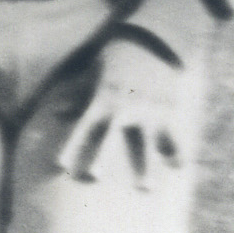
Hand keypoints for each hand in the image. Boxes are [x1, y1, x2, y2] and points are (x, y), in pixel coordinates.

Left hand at [55, 35, 191, 190]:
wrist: (150, 42)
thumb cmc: (115, 58)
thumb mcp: (92, 75)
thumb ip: (77, 96)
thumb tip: (56, 113)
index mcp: (102, 100)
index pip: (82, 127)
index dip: (70, 145)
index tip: (59, 165)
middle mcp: (124, 108)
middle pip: (109, 138)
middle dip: (100, 158)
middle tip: (91, 179)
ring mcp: (148, 111)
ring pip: (146, 144)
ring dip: (147, 168)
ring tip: (145, 190)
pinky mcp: (170, 110)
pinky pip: (174, 136)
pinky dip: (176, 152)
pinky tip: (178, 168)